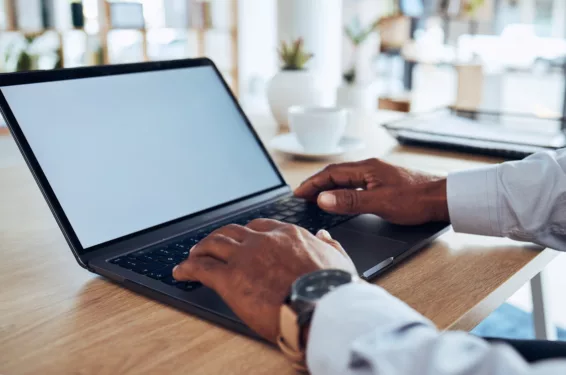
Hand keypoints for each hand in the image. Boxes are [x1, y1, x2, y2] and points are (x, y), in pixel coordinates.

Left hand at [172, 219, 355, 342]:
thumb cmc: (334, 291)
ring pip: (214, 244)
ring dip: (201, 248)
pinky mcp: (230, 279)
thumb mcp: (339, 261)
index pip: (260, 226)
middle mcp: (264, 240)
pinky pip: (201, 268)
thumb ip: (328, 246)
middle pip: (233, 231)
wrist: (324, 308)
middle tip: (211, 245)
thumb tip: (323, 236)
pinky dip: (188, 268)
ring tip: (193, 255)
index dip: (247, 233)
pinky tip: (181, 272)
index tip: (242, 239)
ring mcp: (245, 257)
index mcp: (289, 235)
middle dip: (220, 237)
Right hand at [294, 158, 448, 224]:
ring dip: (328, 185)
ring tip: (315, 196)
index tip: (298, 193)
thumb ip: (349, 201)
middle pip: (336, 173)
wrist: (442, 199)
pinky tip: (340, 196)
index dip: (312, 184)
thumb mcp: (379, 203)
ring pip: (345, 178)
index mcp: (367, 168)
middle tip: (301, 195)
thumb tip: (323, 198)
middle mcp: (370, 168)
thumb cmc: (415, 200)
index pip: (331, 174)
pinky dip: (341, 189)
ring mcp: (377, 174)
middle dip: (316, 183)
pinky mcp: (384, 182)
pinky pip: (355, 183)